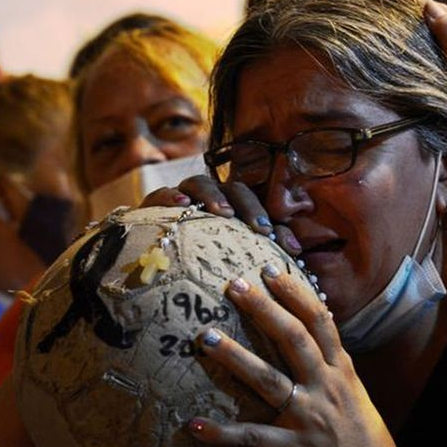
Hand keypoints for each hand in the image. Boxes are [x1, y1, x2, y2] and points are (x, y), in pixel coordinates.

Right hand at [140, 175, 301, 256]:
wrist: (149, 262)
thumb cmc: (198, 263)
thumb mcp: (231, 262)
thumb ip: (261, 257)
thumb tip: (297, 257)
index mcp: (233, 211)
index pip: (259, 208)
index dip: (274, 223)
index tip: (285, 244)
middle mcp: (211, 200)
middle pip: (236, 190)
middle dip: (250, 207)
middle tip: (260, 230)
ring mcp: (183, 198)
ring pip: (201, 183)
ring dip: (214, 195)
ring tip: (224, 213)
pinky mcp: (154, 205)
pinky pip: (162, 193)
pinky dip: (171, 196)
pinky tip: (180, 204)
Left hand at [187, 264, 419, 446]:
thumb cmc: (361, 433)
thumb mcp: (352, 389)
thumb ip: (329, 361)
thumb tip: (306, 326)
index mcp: (341, 369)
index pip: (320, 320)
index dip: (295, 292)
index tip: (270, 269)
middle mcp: (327, 386)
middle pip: (294, 339)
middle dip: (263, 309)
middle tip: (234, 285)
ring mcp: (310, 417)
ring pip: (269, 380)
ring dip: (235, 357)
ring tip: (206, 336)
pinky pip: (253, 439)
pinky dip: (223, 433)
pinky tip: (194, 426)